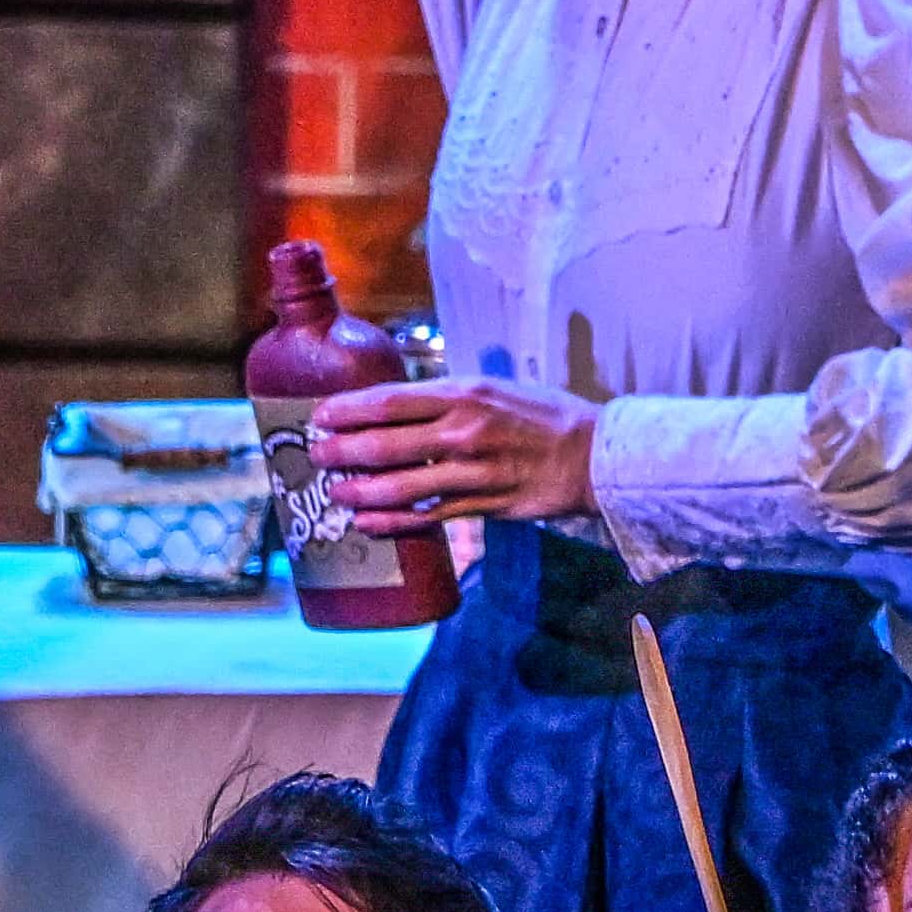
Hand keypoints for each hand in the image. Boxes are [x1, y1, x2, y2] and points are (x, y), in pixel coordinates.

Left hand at [305, 373, 596, 533]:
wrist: (593, 454)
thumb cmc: (543, 417)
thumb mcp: (494, 388)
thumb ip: (447, 398)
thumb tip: (396, 406)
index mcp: (464, 394)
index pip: (390, 401)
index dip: (348, 410)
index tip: (320, 415)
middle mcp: (464, 431)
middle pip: (385, 444)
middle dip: (342, 452)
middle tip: (317, 456)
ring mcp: (473, 472)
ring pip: (400, 486)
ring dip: (359, 492)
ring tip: (334, 493)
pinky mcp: (484, 505)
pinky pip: (428, 517)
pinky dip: (393, 522)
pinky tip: (367, 523)